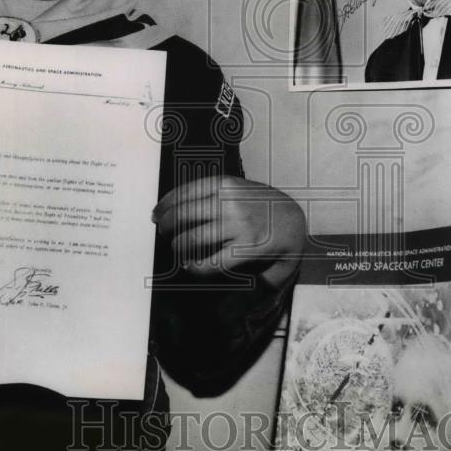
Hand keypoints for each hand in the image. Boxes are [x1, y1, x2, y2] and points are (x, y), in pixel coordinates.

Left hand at [152, 175, 304, 289]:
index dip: (164, 205)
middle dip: (166, 227)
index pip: (183, 193)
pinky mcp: (247, 247)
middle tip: (164, 234)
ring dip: (178, 248)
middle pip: (182, 216)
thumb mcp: (238, 187)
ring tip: (178, 251)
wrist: (294, 221)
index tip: (156, 214)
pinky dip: (196, 266)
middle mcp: (229, 202)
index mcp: (225, 184)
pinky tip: (192, 265)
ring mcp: (238, 225)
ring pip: (191, 239)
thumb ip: (212, 192)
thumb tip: (175, 206)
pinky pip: (212, 261)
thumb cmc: (262, 205)